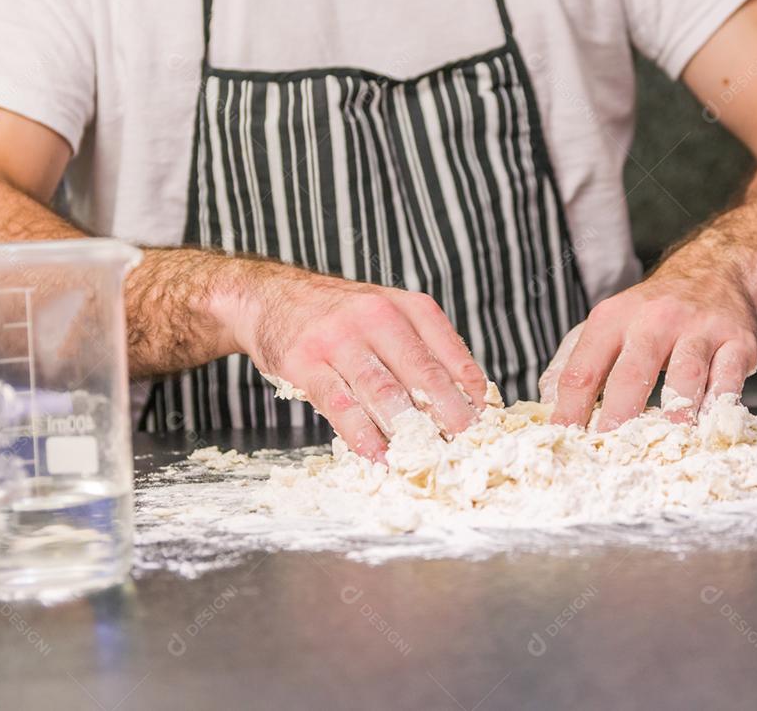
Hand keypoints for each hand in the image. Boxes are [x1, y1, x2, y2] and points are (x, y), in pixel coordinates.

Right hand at [219, 263, 486, 459]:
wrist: (271, 297)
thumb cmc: (341, 317)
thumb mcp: (389, 315)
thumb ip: (423, 350)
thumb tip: (467, 400)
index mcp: (408, 307)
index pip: (450, 352)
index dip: (471, 390)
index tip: (485, 422)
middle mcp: (377, 316)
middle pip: (422, 373)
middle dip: (449, 415)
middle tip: (467, 448)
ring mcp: (339, 338)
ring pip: (383, 391)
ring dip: (408, 430)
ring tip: (428, 459)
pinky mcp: (305, 362)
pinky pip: (340, 405)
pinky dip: (362, 436)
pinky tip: (378, 458)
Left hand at [542, 243, 756, 429]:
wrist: (715, 271)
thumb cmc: (653, 311)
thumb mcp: (608, 323)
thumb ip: (575, 361)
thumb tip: (546, 403)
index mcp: (613, 319)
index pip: (584, 369)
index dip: (571, 409)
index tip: (565, 440)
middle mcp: (654, 320)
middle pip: (632, 372)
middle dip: (618, 414)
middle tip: (610, 448)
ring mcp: (699, 329)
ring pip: (686, 375)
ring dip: (674, 413)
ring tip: (664, 444)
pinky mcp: (737, 341)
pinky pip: (729, 377)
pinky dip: (719, 404)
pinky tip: (708, 426)